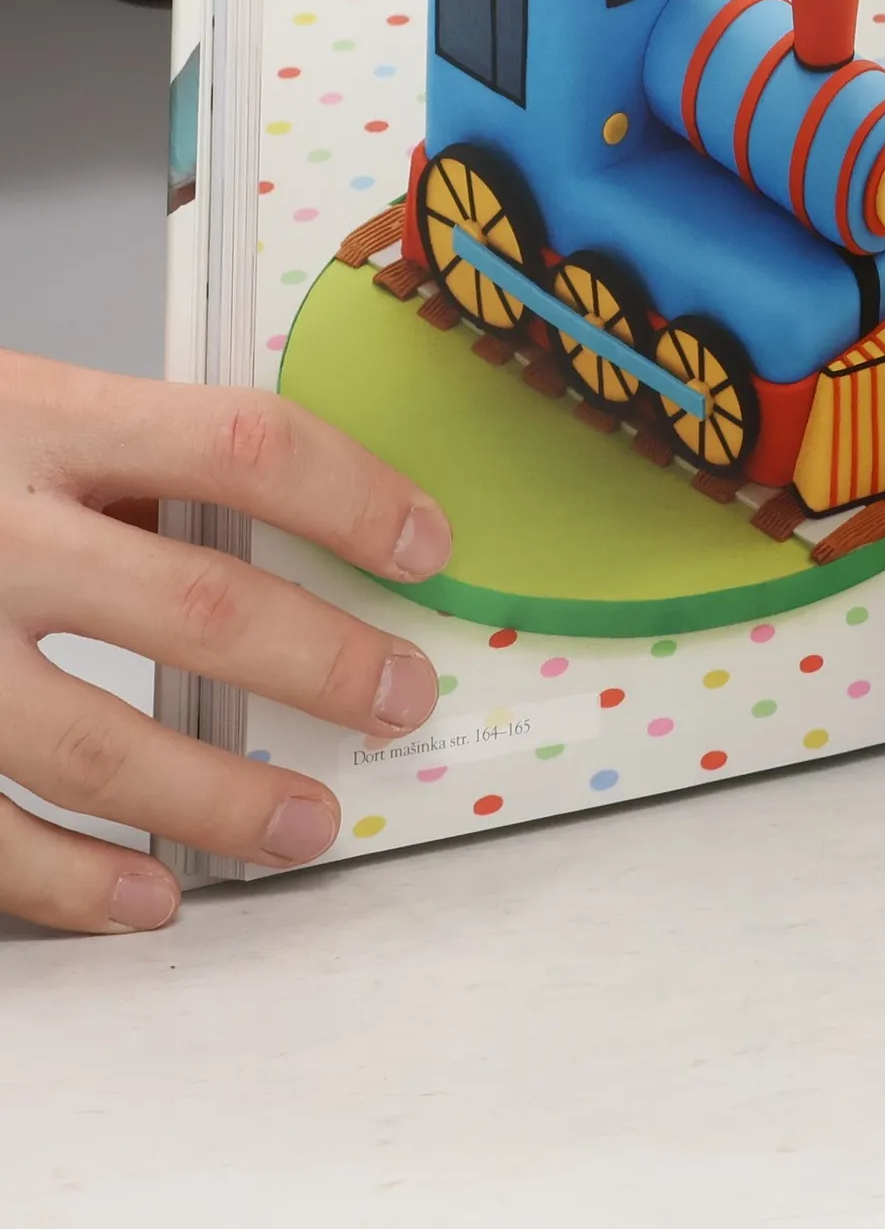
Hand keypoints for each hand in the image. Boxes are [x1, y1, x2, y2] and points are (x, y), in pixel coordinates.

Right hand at [0, 350, 449, 934]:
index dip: (351, 496)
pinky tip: (149, 894)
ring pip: (89, 742)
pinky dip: (71, 877)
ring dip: (216, 797)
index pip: (240, 444)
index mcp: (42, 420)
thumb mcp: (23, 409)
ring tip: (305, 824)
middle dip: (320, 663)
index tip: (426, 544)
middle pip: (191, 606)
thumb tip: (301, 529)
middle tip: (399, 698)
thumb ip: (135, 463)